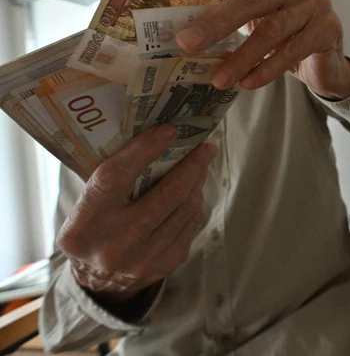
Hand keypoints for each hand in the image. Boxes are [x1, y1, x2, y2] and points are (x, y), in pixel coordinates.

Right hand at [56, 125, 217, 305]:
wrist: (97, 281)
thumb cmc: (93, 228)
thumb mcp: (86, 205)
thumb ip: (113, 179)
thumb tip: (157, 137)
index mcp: (85, 224)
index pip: (116, 177)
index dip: (145, 149)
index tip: (169, 129)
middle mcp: (114, 245)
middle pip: (166, 194)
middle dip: (191, 164)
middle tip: (205, 145)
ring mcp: (142, 259)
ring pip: (184, 209)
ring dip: (197, 181)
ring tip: (202, 162)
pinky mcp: (165, 265)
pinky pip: (189, 225)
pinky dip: (194, 203)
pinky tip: (195, 189)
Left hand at [173, 0, 349, 99]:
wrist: (326, 63)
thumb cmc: (283, 37)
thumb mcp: (255, 20)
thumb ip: (228, 15)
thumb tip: (181, 33)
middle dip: (216, 21)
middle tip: (187, 42)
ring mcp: (315, 5)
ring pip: (272, 28)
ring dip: (241, 56)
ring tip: (218, 79)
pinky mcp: (328, 30)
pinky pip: (294, 50)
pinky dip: (267, 68)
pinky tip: (247, 83)